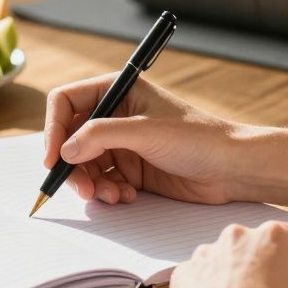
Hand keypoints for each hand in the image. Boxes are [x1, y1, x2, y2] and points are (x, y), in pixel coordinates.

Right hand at [43, 74, 242, 204]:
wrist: (234, 169)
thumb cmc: (199, 138)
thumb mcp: (146, 131)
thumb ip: (101, 136)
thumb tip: (64, 150)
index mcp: (118, 90)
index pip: (66, 102)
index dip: (54, 128)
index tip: (53, 157)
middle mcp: (115, 114)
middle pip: (70, 138)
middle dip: (72, 165)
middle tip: (84, 189)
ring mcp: (122, 143)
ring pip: (84, 164)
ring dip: (91, 183)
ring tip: (112, 196)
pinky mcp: (131, 169)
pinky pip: (102, 181)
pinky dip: (108, 192)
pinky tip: (128, 197)